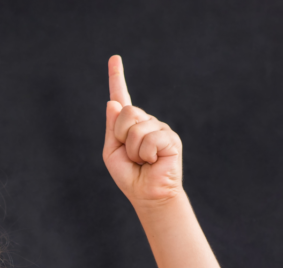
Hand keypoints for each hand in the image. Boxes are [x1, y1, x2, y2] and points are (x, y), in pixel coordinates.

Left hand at [103, 55, 183, 204]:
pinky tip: (152, 162)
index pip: (122, 97)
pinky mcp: (170, 138)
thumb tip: (113, 102)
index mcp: (129, 124)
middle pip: (125, 113)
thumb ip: (112, 128)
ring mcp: (160, 128)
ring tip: (142, 161)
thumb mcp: (112, 151)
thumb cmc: (129, 174)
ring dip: (133, 150)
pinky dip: (145, 155)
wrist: (147, 194)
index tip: (114, 57)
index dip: (116, 77)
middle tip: (131, 155)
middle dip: (121, 136)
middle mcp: (146, 121)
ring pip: (135, 128)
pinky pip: (149, 140)